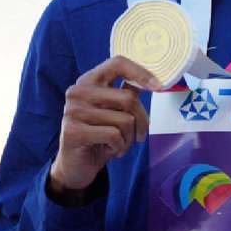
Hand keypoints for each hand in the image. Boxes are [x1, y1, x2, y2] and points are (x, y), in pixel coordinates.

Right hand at [48, 56, 159, 202]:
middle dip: (142, 120)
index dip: (140, 72)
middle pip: (128, 98)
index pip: (117, 63)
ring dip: (130, 138)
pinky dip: (120, 147)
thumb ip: (127, 93)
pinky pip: (114, 136)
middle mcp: (78, 91)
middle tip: (140, 135)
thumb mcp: (114, 111)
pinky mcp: (73, 131)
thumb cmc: (100, 135)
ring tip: (120, 144)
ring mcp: (73, 111)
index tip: (158, 86)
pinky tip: (111, 150)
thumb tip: (152, 79)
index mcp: (89, 80)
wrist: (75, 166)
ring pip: (124, 120)